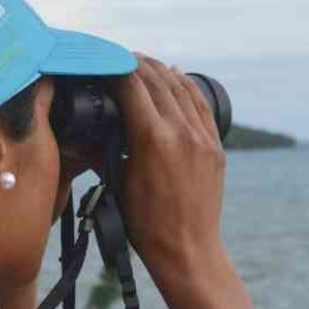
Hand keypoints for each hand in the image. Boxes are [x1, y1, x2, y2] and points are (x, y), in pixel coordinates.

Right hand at [113, 54, 226, 281]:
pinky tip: (176, 75)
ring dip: (160, 71)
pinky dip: (187, 86)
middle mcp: (181, 132)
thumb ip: (107, 147)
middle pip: (157, 80)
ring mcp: (202, 138)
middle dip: (136, 64)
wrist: (187, 250)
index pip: (131, 86)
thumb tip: (93, 125)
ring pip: (181, 88)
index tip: (101, 63)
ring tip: (143, 62)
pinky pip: (201, 105)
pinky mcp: (215, 147)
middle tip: (119, 58)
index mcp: (152, 139)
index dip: (114, 69)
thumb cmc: (145, 224)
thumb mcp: (117, 182)